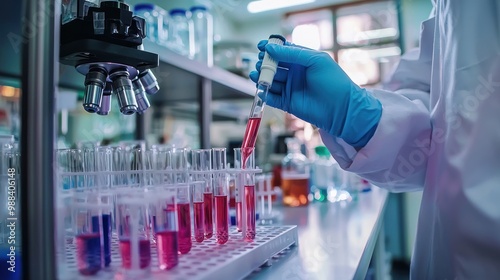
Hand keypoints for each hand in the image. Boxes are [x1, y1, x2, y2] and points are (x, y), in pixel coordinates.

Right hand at [249, 40, 381, 148]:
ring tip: (257, 74)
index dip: (271, 48)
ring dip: (262, 77)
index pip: (283, 51)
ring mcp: (291, 88)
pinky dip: (264, 93)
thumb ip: (292, 54)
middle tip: (260, 62)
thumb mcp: (315, 60)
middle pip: (274, 65)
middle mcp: (295, 73)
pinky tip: (261, 88)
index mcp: (302, 60)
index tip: (261, 46)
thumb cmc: (334, 82)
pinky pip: (272, 97)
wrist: (341, 109)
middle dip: (265, 63)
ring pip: (271, 80)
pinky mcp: (287, 103)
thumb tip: (271, 48)